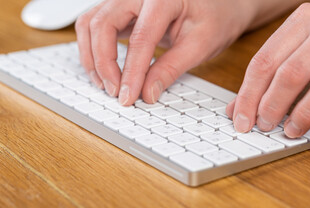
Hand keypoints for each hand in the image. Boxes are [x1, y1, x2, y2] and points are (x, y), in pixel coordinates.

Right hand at [75, 0, 252, 104]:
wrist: (218, 3)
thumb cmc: (215, 16)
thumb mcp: (201, 44)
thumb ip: (172, 68)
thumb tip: (148, 92)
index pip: (140, 38)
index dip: (131, 72)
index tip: (128, 96)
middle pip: (103, 25)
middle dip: (103, 63)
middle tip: (115, 92)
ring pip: (90, 23)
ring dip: (92, 56)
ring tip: (106, 84)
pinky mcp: (121, 9)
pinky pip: (94, 25)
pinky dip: (93, 49)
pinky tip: (104, 69)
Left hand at [228, 3, 309, 139]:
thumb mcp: (296, 47)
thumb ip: (267, 74)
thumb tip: (235, 108)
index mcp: (302, 21)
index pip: (264, 62)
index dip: (248, 96)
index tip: (241, 119)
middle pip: (290, 73)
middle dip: (272, 106)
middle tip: (264, 126)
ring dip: (303, 114)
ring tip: (290, 131)